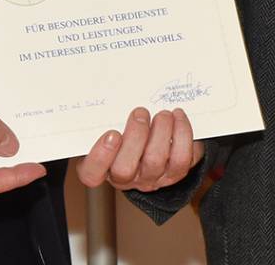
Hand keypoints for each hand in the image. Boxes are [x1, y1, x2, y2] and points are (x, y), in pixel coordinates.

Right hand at [75, 106, 204, 191]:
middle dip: (135, 136)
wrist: (154, 146)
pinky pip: (183, 159)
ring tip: (163, 114)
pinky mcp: (176, 173)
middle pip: (125, 169)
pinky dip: (182, 134)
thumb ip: (110, 119)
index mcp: (103, 167)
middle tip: (140, 113)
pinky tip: (178, 117)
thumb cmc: (128, 134)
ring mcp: (152, 178)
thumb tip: (118, 95)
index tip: (111, 133)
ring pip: (156, 162)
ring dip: (161, 132)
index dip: (100, 156)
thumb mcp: (111, 127)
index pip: (92, 174)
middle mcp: (127, 178)